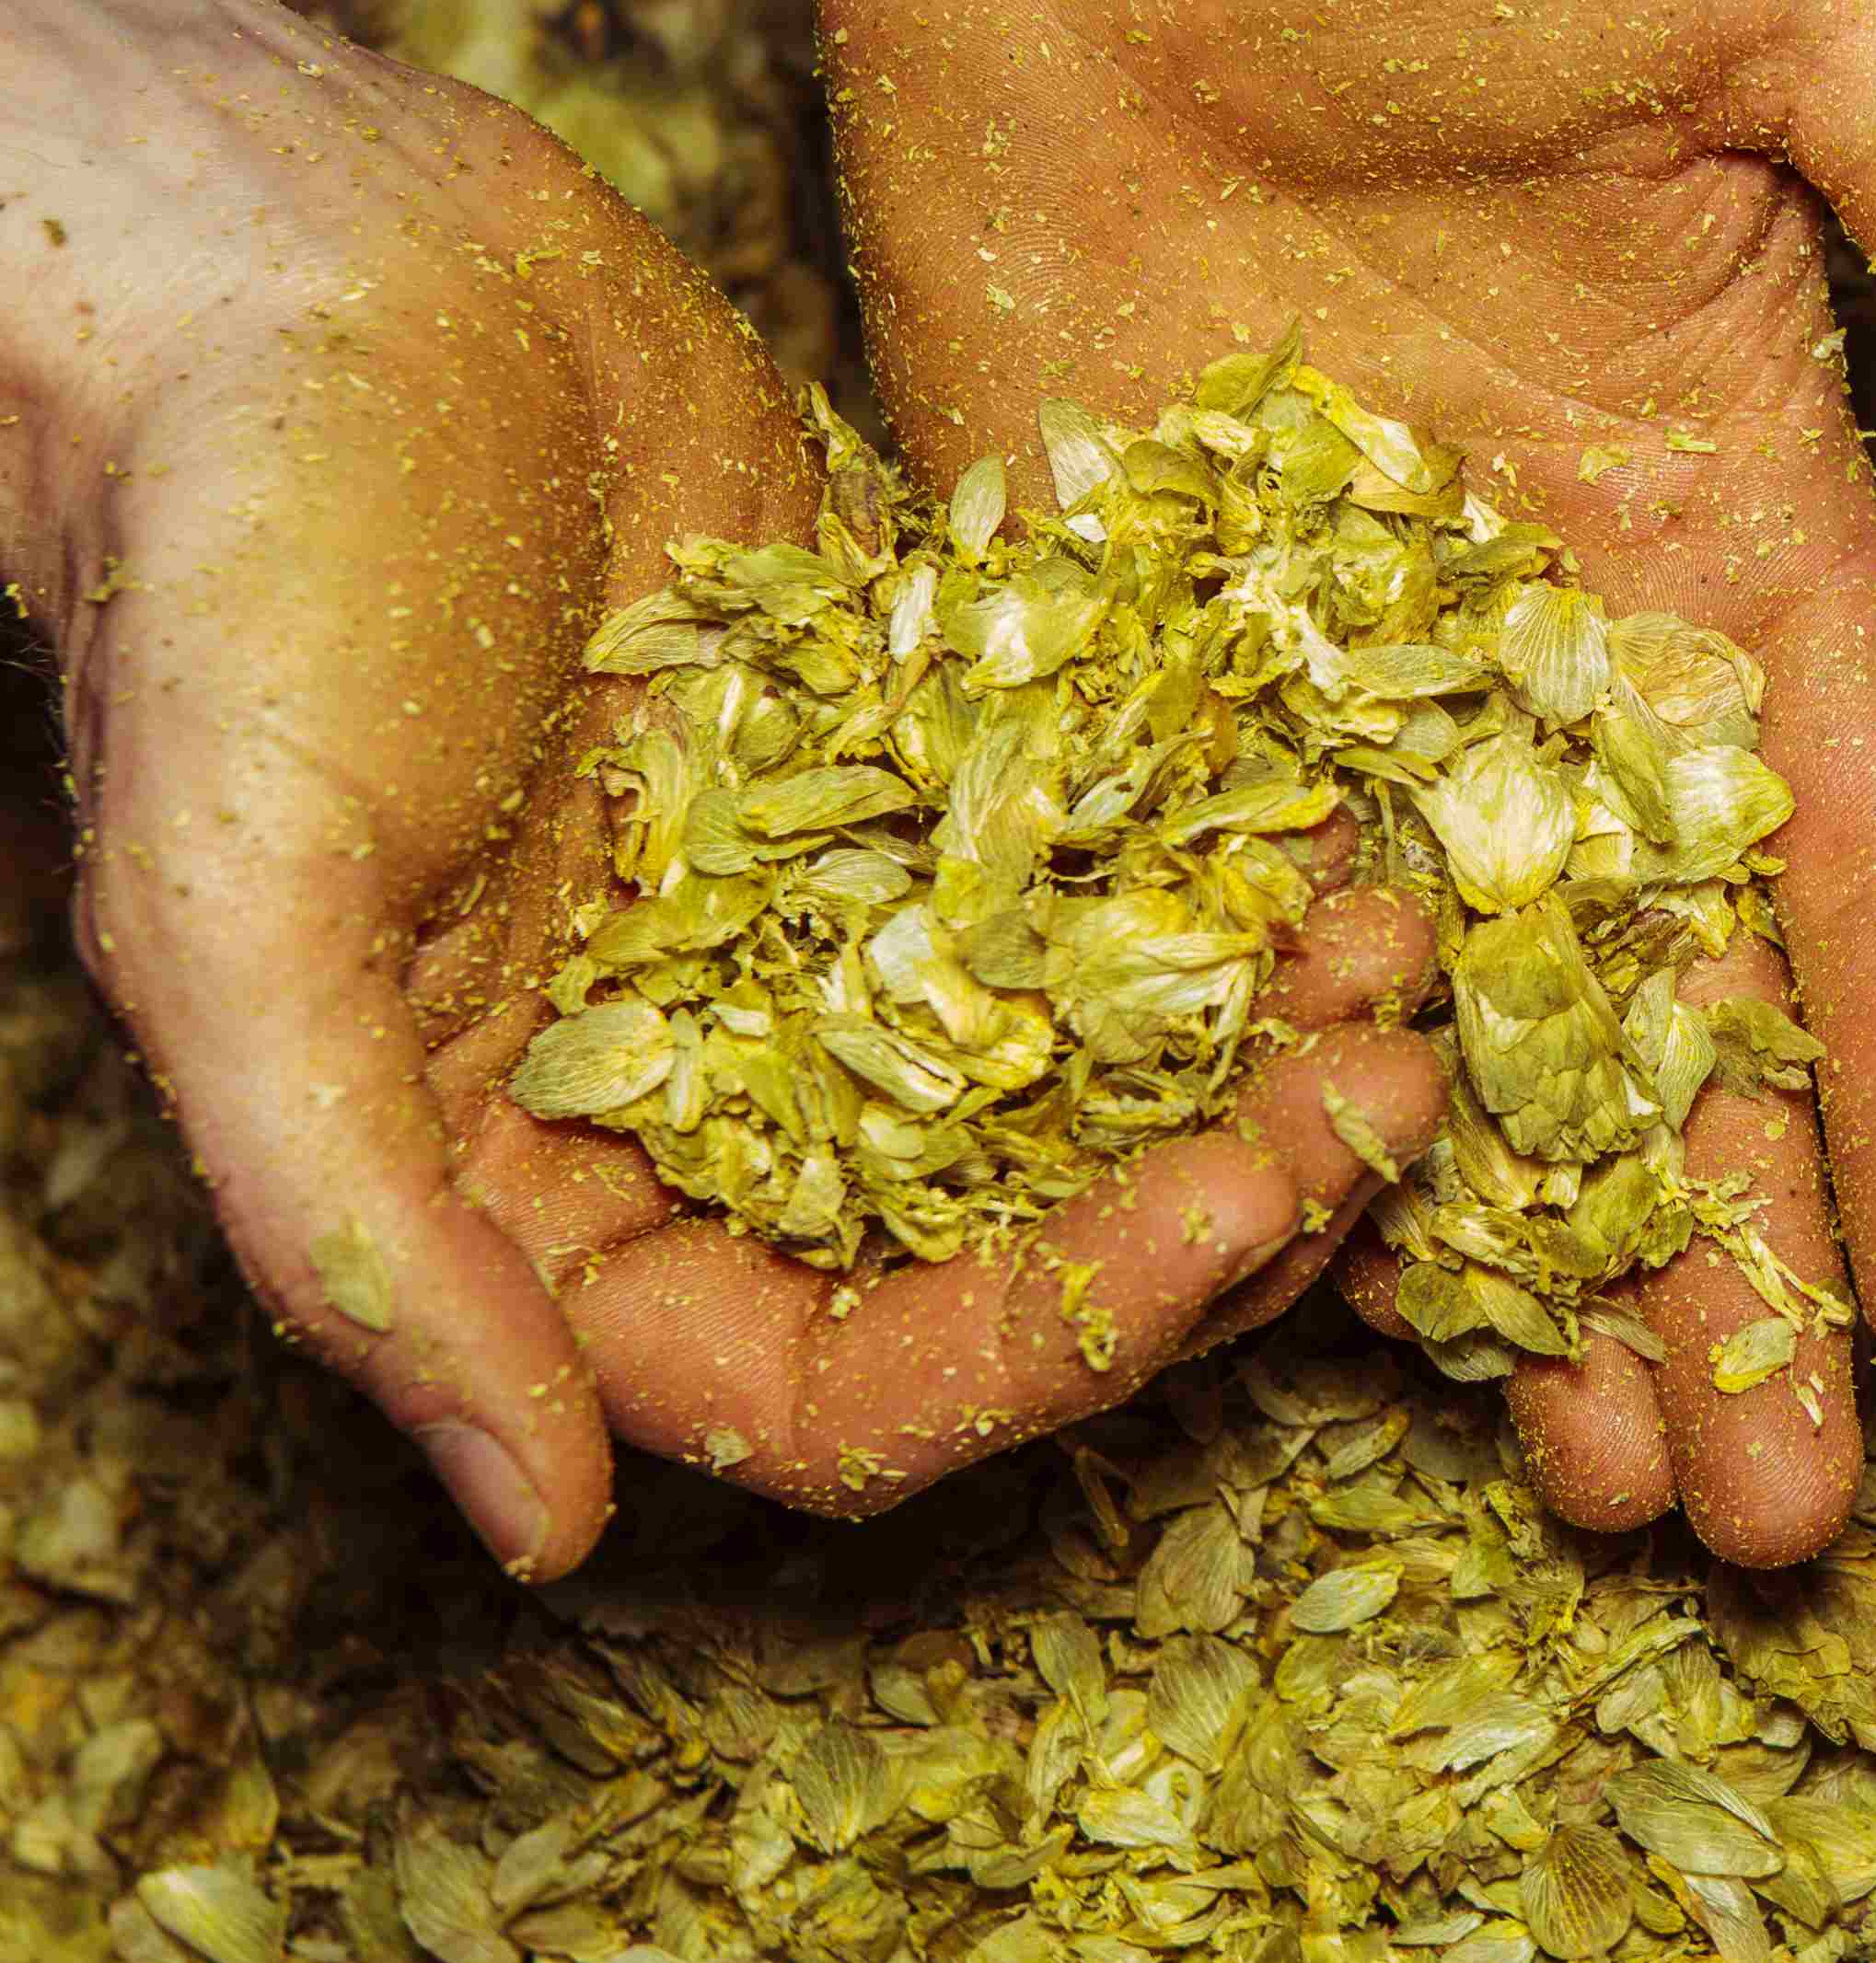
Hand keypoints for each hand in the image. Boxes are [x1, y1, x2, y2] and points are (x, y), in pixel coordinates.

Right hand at [8, 2, 1439, 1577]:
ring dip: (1271, 1056)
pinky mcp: (944, 804)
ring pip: (1111, 1088)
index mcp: (563, 1210)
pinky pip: (1126, 894)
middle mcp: (731, 1117)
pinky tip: (1346, 835)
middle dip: (1230, 1199)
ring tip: (1399, 955)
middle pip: (1025, 1262)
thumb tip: (545, 1528)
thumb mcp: (235, 918)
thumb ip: (367, 1234)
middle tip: (1395, 1086)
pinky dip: (1239, 888)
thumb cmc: (226, 577)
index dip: (1057, 1338)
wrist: (322, 271)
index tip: (1239, 1203)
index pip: (846, 1388)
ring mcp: (857, 961)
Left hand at [819, 0, 1875, 1563]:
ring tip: (1592, 1492)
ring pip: (1466, 1051)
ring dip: (1534, 1274)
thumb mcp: (1788, 26)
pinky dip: (1265, 1135)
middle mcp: (1563, 679)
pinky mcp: (1132, 696)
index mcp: (1743, 549)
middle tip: (1774, 1520)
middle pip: (1684, 1032)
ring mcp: (1346, 711)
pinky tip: (1318, 1313)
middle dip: (1739, 1274)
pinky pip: (1210, 962)